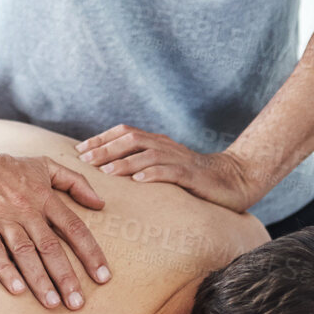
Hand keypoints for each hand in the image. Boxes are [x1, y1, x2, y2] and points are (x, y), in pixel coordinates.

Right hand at [0, 144, 110, 309]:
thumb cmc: (6, 165)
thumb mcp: (44, 165)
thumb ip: (75, 181)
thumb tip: (100, 203)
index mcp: (44, 197)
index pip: (74, 228)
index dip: (91, 253)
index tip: (103, 277)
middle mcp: (26, 210)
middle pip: (51, 247)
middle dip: (66, 277)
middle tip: (78, 304)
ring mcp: (1, 218)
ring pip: (25, 252)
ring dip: (39, 279)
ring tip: (52, 303)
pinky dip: (5, 270)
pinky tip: (16, 289)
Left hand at [76, 125, 258, 211]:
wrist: (234, 179)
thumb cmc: (194, 177)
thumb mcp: (165, 166)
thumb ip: (142, 163)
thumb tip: (107, 169)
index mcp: (157, 142)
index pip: (124, 132)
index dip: (101, 138)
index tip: (79, 150)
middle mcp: (165, 146)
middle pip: (131, 139)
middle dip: (105, 148)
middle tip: (84, 160)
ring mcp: (180, 159)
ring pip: (147, 154)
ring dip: (124, 162)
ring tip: (105, 171)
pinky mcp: (193, 175)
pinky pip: (171, 172)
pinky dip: (153, 174)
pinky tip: (139, 181)